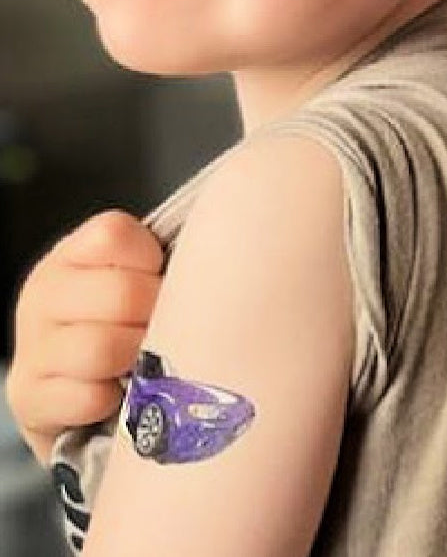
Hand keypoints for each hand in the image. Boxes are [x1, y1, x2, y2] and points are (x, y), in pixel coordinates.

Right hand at [6, 211, 162, 464]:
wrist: (75, 385)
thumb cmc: (127, 319)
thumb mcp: (139, 276)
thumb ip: (168, 257)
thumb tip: (226, 256)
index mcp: (73, 253)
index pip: (114, 235)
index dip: (150, 260)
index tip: (161, 277)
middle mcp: (44, 294)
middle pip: (121, 295)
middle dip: (156, 314)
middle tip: (167, 325)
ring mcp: (32, 347)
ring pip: (103, 349)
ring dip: (138, 360)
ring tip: (148, 360)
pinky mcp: (30, 398)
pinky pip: (87, 398)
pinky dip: (113, 400)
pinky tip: (118, 394)